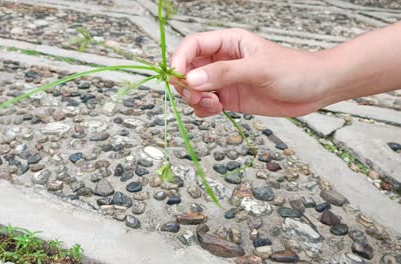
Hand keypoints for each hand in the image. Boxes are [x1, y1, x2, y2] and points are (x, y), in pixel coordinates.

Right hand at [170, 28, 328, 117]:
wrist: (316, 89)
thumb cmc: (294, 70)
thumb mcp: (259, 69)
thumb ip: (224, 74)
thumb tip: (192, 80)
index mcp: (228, 43)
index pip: (192, 45)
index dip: (179, 60)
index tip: (176, 78)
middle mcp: (222, 60)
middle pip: (187, 69)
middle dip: (186, 84)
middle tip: (198, 97)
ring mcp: (224, 80)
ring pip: (193, 88)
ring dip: (195, 99)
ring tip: (213, 105)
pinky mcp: (229, 98)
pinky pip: (204, 103)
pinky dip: (203, 109)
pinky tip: (218, 110)